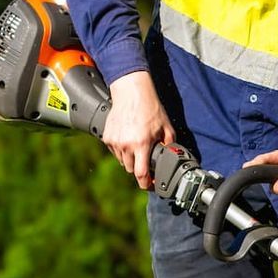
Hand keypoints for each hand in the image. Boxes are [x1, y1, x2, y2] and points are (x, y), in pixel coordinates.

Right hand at [102, 70, 174, 189]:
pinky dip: (122, 150)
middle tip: (146, 159)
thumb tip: (171, 157)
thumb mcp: (166, 127)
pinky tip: (129, 139)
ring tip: (138, 146)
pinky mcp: (107, 137)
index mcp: (141, 144)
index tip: (151, 185)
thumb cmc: (149, 107)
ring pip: (122, 161)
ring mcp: (115, 142)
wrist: (131, 93)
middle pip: (131, 170)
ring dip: (130, 159)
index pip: (141, 174)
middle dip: (139, 168)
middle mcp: (126, 145)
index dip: (147, 184)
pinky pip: (115, 152)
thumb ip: (169, 144)